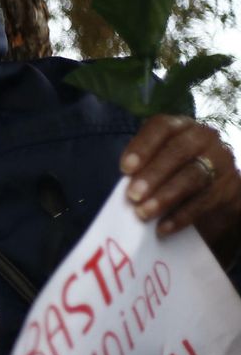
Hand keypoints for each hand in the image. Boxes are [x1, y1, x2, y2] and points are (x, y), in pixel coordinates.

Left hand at [121, 115, 240, 265]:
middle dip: (153, 174)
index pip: (162, 126)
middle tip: (133, 195)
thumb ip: (144, 166)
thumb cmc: (174, 171)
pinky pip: (205, 201)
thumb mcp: (159, 160)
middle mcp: (204, 137)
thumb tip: (125, 184)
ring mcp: (221, 160)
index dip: (143, 146)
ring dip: (166, 196)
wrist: (213, 191)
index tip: (125, 169)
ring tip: (143, 212)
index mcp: (180, 126)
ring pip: (193, 176)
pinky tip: (163, 227)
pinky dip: (182, 215)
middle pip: (178, 151)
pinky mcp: (231, 186)